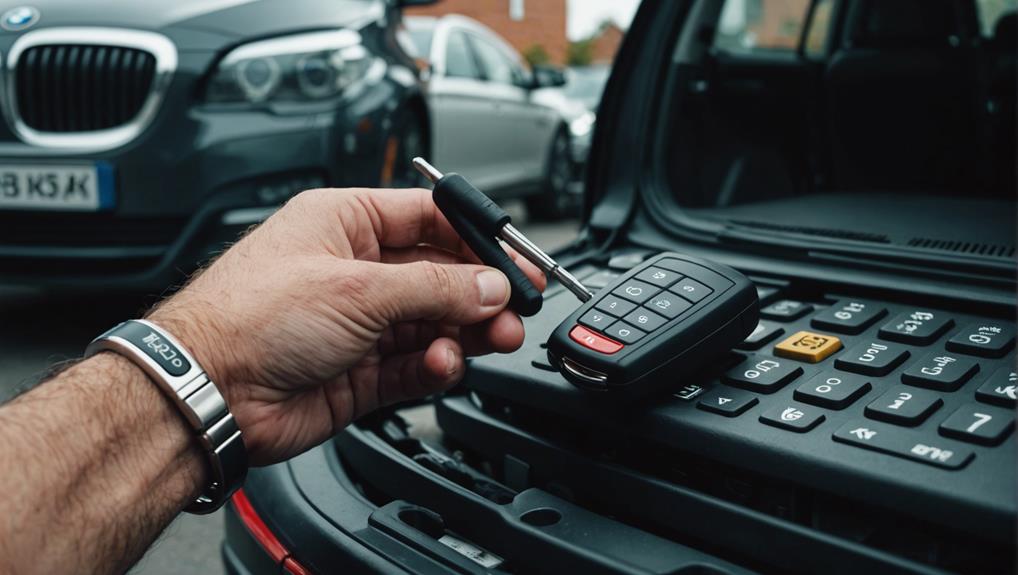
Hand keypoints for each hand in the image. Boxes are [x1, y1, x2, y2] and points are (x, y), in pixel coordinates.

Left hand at [149, 188, 544, 464]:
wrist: (208, 391)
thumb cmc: (249, 318)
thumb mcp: (357, 288)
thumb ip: (434, 287)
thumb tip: (488, 284)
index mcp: (345, 225)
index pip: (428, 220)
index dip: (477, 239)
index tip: (517, 260)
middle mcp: (353, 270)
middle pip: (438, 275)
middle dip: (480, 292)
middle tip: (515, 309)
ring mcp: (357, 323)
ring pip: (432, 323)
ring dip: (465, 332)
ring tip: (490, 339)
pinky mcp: (359, 371)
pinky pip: (414, 365)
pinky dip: (436, 366)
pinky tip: (442, 364)